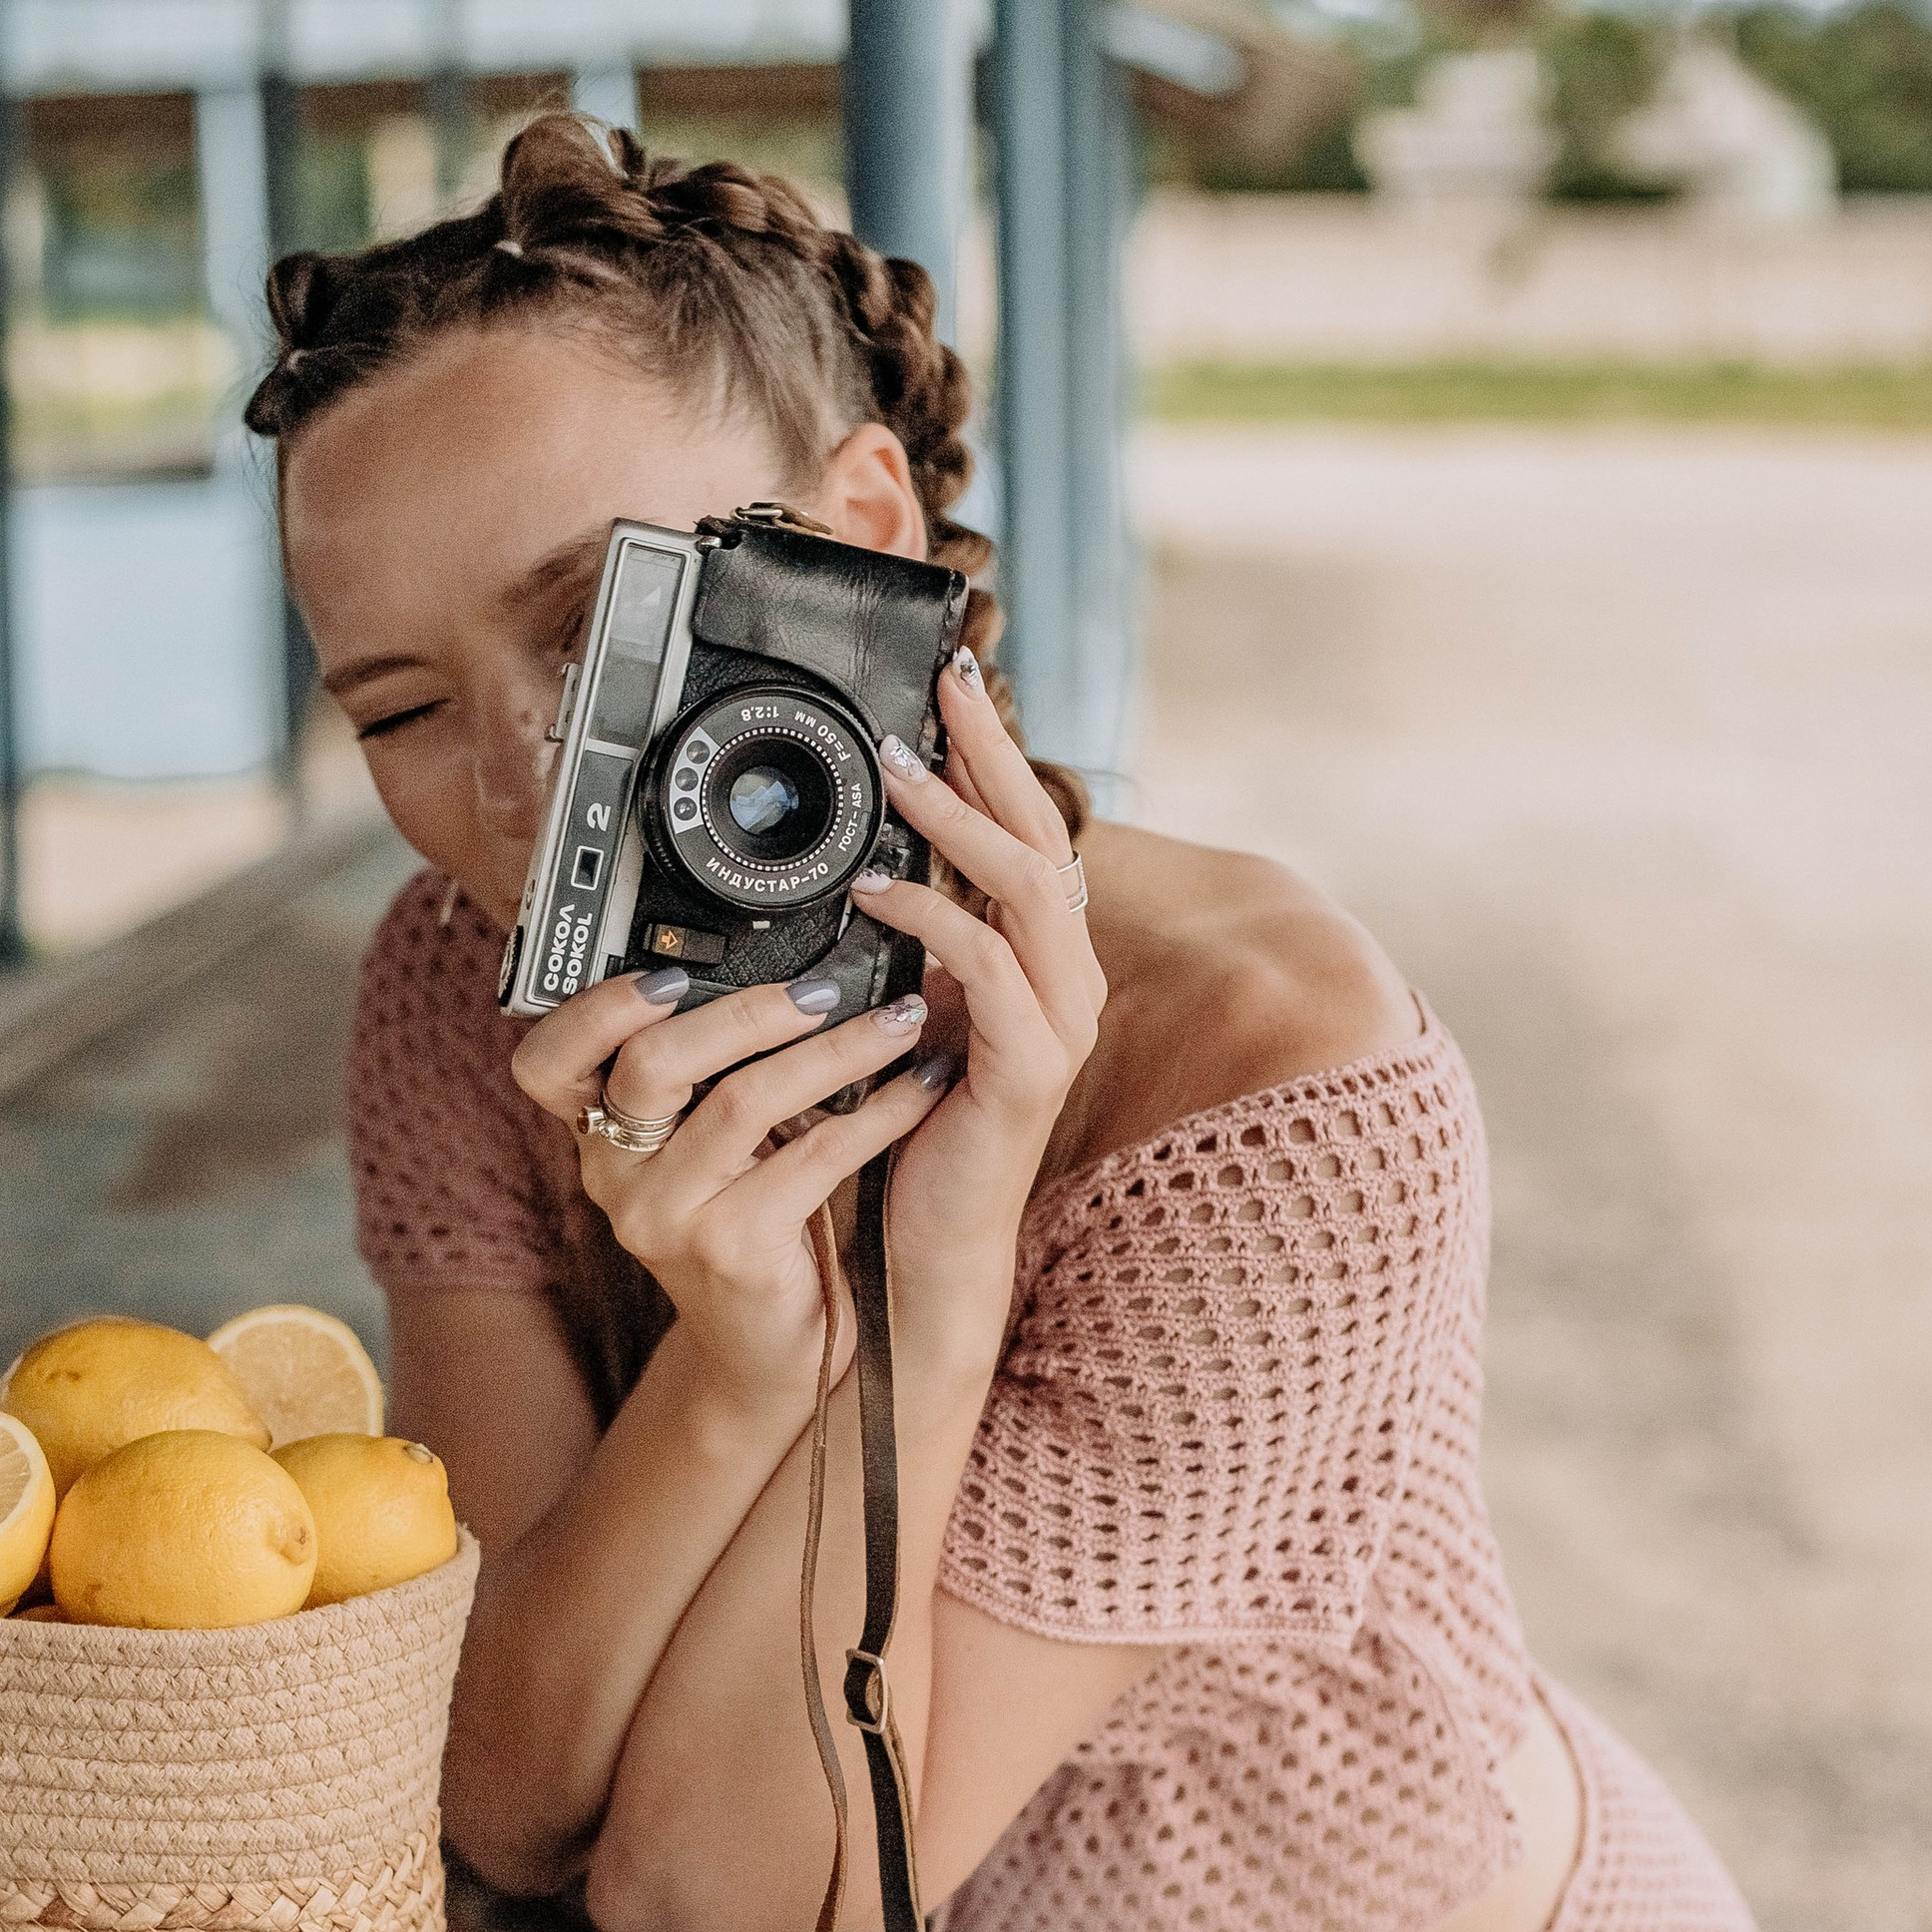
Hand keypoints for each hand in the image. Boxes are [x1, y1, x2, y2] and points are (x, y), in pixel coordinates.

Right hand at [508, 965, 954, 1406]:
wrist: (772, 1350)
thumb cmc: (749, 1225)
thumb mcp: (704, 1145)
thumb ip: (703, 1071)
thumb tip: (776, 955)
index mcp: (597, 1136)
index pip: (547, 1062)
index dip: (597, 1009)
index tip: (670, 973)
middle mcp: (615, 1178)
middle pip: (653, 1064)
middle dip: (747, 1011)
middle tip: (825, 986)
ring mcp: (669, 1219)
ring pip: (742, 1103)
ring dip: (835, 1051)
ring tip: (900, 1020)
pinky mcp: (732, 1251)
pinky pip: (813, 1156)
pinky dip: (878, 1113)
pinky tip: (920, 1086)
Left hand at [847, 649, 1106, 1347]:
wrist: (926, 1244)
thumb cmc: (910, 1128)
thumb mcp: (906, 1009)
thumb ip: (911, 941)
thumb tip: (865, 858)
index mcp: (1041, 958)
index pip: (1027, 829)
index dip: (994, 756)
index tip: (950, 687)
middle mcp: (1066, 978)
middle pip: (1043, 834)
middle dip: (992, 755)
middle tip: (941, 690)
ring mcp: (1059, 1021)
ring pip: (1027, 887)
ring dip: (959, 820)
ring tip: (899, 771)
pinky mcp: (1029, 1068)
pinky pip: (990, 969)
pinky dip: (933, 919)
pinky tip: (876, 891)